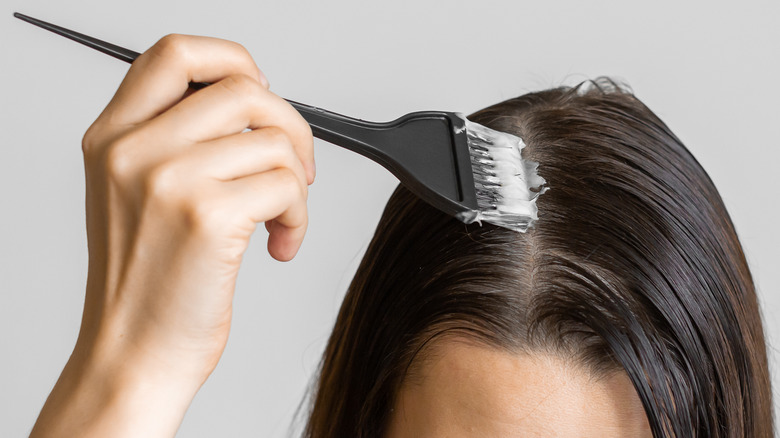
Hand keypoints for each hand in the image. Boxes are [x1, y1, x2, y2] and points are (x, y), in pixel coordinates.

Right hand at [31, 34, 314, 436]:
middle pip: (244, 88)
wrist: (134, 355)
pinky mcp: (207, 216)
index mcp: (112, 136)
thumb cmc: (146, 282)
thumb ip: (173, 140)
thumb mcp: (133, 195)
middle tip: (296, 168)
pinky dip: (300, 217)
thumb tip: (252, 105)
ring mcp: (168, 180)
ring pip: (275, 141)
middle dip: (290, 126)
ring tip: (280, 220)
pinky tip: (279, 245)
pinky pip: (287, 186)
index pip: (176, 54)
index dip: (234, 61)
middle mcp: (133, 149)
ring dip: (297, 184)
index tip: (262, 97)